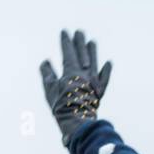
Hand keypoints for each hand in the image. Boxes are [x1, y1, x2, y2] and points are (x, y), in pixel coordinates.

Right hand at [39, 28, 112, 146]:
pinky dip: (106, 70)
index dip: (66, 41)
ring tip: (92, 41)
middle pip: (82, 53)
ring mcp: (94, 81)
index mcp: (71, 71)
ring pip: (94, 62)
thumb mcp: (50, 90)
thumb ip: (47, 74)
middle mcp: (84, 73)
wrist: (77, 121)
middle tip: (79, 32)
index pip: (68, 51)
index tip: (64, 31)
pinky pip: (104, 78)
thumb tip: (46, 61)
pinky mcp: (100, 91)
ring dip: (93, 51)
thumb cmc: (61, 107)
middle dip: (79, 41)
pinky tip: (108, 63)